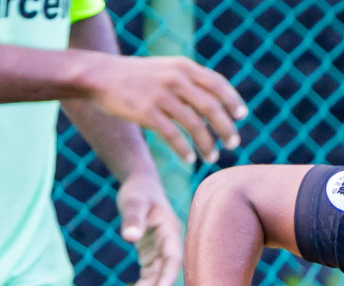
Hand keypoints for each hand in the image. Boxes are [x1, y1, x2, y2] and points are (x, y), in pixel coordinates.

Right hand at [84, 53, 245, 162]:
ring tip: (212, 158)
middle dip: (226, 128)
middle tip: (233, 144)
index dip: (232, 101)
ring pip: (194, 125)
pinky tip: (189, 160)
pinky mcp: (146, 112)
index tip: (241, 116)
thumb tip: (218, 104)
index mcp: (183, 67)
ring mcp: (161, 96)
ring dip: (207, 145)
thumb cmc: (139, 77)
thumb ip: (191, 82)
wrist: (102, 76)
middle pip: (211, 107)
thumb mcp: (167, 70)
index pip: (217, 84)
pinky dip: (184, 150)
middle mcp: (175, 79)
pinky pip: (173, 136)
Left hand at [112, 176, 182, 285]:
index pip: (172, 258)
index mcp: (170, 232)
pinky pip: (147, 277)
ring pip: (154, 280)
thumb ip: (132, 218)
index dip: (168, 277)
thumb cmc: (139, 191)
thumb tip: (129, 237)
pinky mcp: (152, 257)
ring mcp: (161, 253)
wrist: (142, 185)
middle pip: (161, 274)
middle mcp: (169, 246)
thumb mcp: (133, 201)